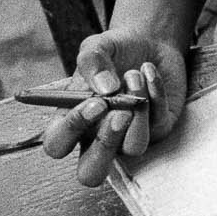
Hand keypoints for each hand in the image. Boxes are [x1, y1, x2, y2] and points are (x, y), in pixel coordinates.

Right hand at [41, 30, 186, 186]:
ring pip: (133, 148)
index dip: (71, 130)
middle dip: (105, 146)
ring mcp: (129, 137)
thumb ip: (92, 63)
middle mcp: (98, 138)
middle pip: (91, 173)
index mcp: (71, 123)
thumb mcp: (96, 48)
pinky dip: (155, 94)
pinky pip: (159, 124)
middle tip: (119, 114)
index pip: (57, 145)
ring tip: (134, 74)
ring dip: (136, 110)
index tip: (94, 102)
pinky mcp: (158, 129)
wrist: (149, 42)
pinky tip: (149, 71)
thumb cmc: (113, 51)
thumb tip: (106, 89)